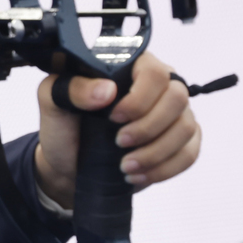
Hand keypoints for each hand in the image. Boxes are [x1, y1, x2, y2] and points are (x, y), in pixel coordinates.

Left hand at [34, 51, 200, 208]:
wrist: (69, 164)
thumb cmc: (64, 127)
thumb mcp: (53, 101)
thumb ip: (72, 87)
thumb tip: (106, 90)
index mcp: (129, 67)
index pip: (153, 71)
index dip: (139, 97)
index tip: (114, 117)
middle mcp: (158, 86)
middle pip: (177, 97)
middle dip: (149, 127)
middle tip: (119, 142)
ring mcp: (173, 114)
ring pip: (186, 127)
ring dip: (156, 152)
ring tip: (126, 165)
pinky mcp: (181, 141)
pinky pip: (190, 152)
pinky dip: (165, 168)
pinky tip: (139, 175)